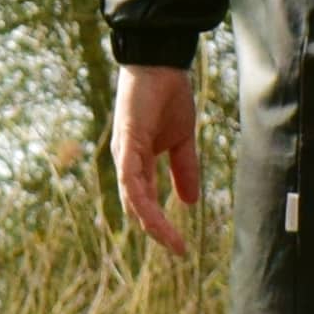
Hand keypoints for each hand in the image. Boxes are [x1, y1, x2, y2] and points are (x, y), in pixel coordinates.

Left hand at [112, 63, 200, 254]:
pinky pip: (130, 177)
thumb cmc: (168, 97)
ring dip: (151, 222)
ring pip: (132, 198)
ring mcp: (124, 153)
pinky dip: (140, 198)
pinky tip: (152, 215)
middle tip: (177, 250)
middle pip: (136, 206)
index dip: (161, 225)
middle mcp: (126, 162)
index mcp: (138, 162)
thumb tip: (190, 202)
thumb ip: (184, 170)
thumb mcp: (182, 140)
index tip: (181, 247)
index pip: (145, 202)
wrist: (162, 63)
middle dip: (157, 231)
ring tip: (170, 240)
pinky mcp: (126, 141)